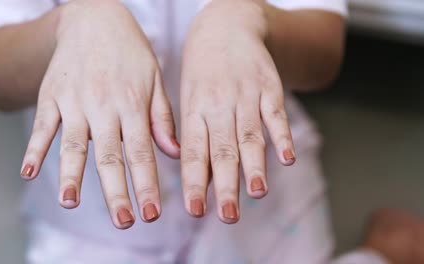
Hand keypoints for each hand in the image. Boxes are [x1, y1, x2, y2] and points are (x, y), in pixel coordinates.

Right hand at [19, 0, 179, 228]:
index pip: (141, 151)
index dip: (147, 183)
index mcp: (133, 104)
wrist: (94, 17)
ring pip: (74, 143)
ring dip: (72, 174)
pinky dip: (35, 148)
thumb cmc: (130, 52)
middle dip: (117, 191)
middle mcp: (104, 106)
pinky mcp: (51, 96)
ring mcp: (75, 101)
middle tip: (124, 220)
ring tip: (71, 202)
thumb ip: (162, 117)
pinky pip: (42, 125)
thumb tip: (173, 153)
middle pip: (110, 155)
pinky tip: (29, 171)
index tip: (152, 212)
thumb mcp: (154, 79)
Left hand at [180, 0, 294, 222]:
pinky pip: (276, 114)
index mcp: (195, 111)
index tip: (195, 210)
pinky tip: (288, 158)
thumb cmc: (202, 72)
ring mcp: (245, 96)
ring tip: (257, 193)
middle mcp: (219, 106)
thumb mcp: (188, 100)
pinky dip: (282, 136)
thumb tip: (200, 181)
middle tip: (228, 215)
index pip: (193, 153)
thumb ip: (195, 140)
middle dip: (226, 185)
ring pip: (249, 135)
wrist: (226, 26)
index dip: (194, 182)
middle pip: (223, 150)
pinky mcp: (269, 88)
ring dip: (254, 166)